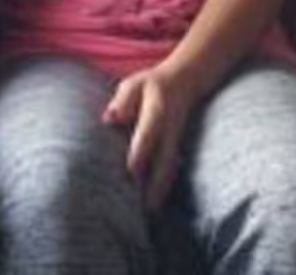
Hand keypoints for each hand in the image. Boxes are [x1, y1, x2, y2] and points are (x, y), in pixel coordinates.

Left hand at [101, 64, 199, 210]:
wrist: (185, 80)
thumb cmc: (150, 84)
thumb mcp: (134, 84)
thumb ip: (123, 101)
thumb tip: (110, 118)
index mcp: (158, 111)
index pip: (148, 133)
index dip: (141, 151)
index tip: (131, 170)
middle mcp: (170, 130)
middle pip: (164, 159)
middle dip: (156, 184)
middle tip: (146, 208)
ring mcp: (176, 141)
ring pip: (170, 169)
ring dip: (161, 191)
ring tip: (149, 214)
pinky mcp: (176, 149)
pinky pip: (171, 170)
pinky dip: (164, 187)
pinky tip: (153, 205)